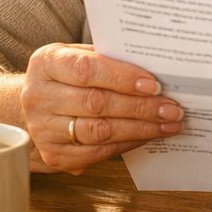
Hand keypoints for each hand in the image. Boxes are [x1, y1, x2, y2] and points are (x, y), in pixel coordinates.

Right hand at [21, 43, 182, 173]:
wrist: (39, 103)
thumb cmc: (70, 74)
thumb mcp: (81, 55)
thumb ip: (110, 58)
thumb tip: (156, 67)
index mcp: (46, 63)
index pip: (85, 69)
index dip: (122, 77)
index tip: (154, 84)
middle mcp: (38, 97)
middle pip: (95, 103)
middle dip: (140, 107)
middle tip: (172, 109)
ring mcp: (43, 129)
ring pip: (98, 131)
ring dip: (139, 129)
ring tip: (168, 124)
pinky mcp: (54, 155)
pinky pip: (96, 153)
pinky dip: (127, 144)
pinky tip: (148, 136)